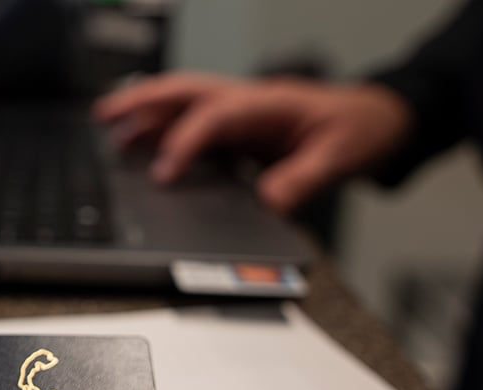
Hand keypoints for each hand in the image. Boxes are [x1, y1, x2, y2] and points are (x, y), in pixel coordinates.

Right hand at [94, 72, 413, 213]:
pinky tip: (141, 145)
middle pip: (184, 91)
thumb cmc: (359, 130)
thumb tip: (264, 204)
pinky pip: (191, 121)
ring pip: (182, 102)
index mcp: (268, 103)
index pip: (213, 115)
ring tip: (108, 129)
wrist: (377, 119)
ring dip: (144, 112)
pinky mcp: (237, 127)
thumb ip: (300, 180)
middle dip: (141, 102)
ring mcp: (240, 111)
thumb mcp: (338, 159)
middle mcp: (248, 100)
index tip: (162, 172)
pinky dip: (160, 129)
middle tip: (105, 117)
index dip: (183, 141)